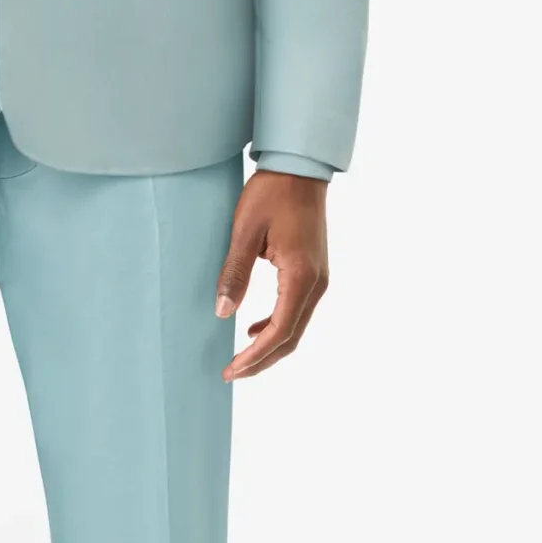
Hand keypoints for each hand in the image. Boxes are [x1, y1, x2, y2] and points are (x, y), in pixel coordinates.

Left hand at [215, 171, 328, 380]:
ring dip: (270, 346)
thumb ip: (235, 273)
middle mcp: (316, 283)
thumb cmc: (271, 194)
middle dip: (262, 361)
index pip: (280, 331)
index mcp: (300, 276)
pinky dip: (278, 326)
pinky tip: (255, 328)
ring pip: (296, 326)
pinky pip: (298, 310)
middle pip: (291, 337)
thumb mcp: (244, 232)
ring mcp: (319, 278)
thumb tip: (223, 312)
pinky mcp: (315, 272)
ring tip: (241, 358)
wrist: (299, 169)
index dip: (255, 356)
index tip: (231, 370)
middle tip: (231, 373)